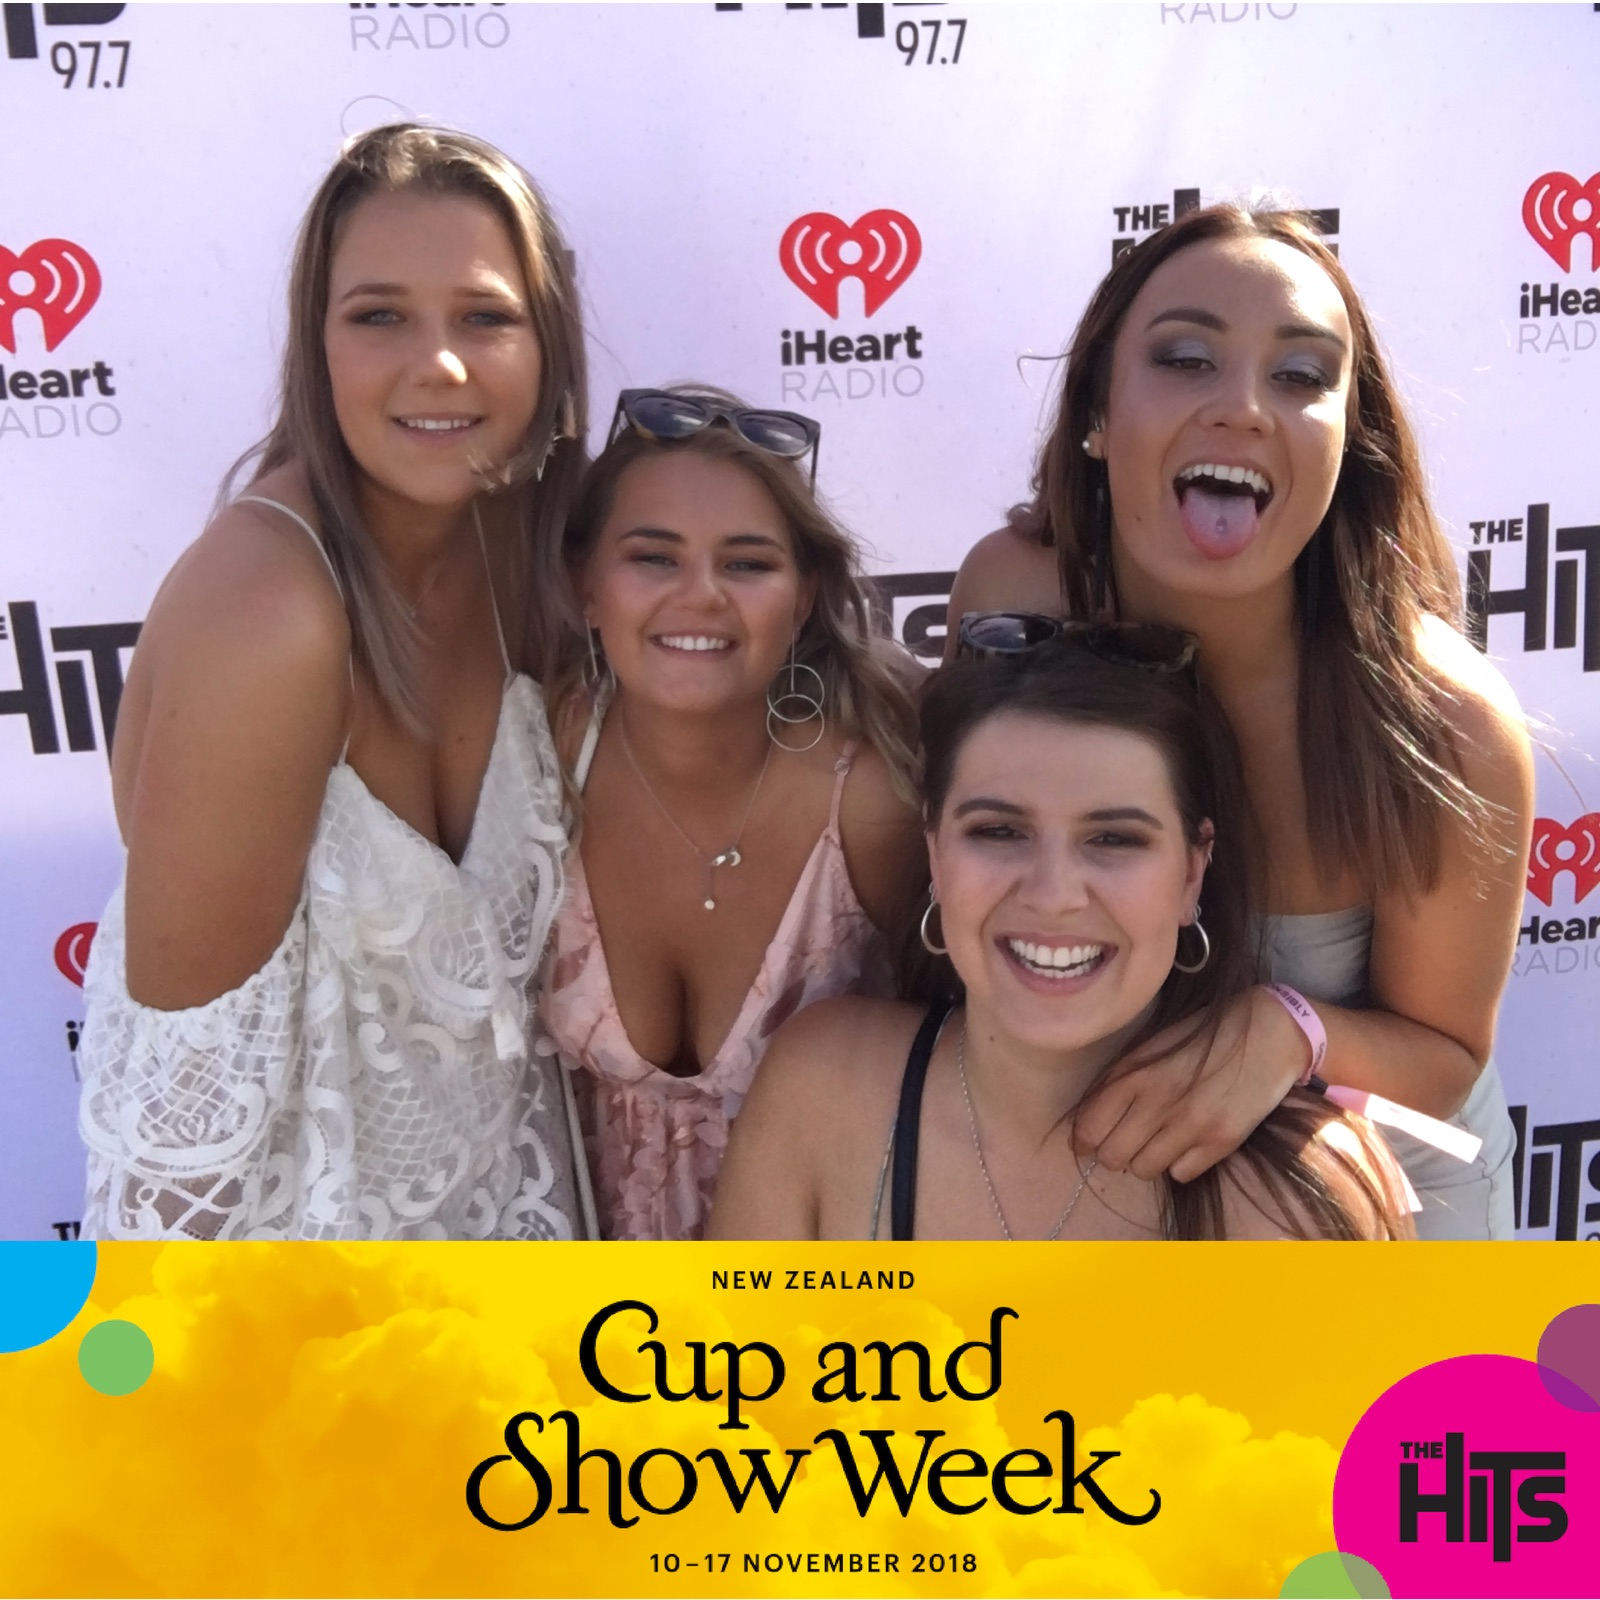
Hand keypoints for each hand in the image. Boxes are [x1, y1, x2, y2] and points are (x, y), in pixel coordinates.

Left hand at [1071, 988, 1311, 1182]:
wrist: (1267, 1032)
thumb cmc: (1201, 1036)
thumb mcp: (1150, 1048)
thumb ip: (1119, 1081)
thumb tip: (1086, 1121)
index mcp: (1134, 1073)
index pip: (1088, 1128)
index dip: (1083, 1142)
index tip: (1088, 1143)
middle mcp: (1157, 1101)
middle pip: (1111, 1157)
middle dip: (1114, 1154)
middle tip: (1126, 1143)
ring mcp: (1191, 1123)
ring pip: (1143, 1170)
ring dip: (1145, 1160)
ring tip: (1159, 1141)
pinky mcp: (1221, 1141)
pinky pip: (1180, 1174)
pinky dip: (1179, 1164)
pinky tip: (1188, 1143)